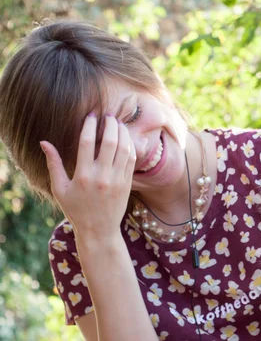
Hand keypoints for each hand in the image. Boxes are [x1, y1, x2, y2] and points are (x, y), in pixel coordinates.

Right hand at [40, 114, 135, 242]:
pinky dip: (130, 146)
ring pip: (124, 148)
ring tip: (118, 123)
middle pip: (109, 142)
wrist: (99, 230)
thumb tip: (44, 142)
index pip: (87, 143)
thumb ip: (53, 164)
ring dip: (123, 132)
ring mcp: (117, 179)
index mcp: (83, 176)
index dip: (89, 125)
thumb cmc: (75, 209)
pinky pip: (131, 159)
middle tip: (108, 115)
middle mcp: (102, 176)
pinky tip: (126, 138)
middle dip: (110, 125)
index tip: (91, 115)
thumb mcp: (60, 188)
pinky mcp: (127, 183)